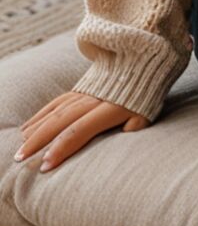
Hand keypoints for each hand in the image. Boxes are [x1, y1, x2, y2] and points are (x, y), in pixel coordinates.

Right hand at [16, 92, 149, 171]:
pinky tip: (28, 128)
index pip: (81, 129)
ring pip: (56, 111)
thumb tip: (128, 131)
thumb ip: (138, 123)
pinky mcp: (80, 88)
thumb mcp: (147, 109)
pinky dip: (40, 115)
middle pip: (62, 120)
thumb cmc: (146, 94)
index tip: (46, 165)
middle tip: (22, 160)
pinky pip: (56, 102)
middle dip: (40, 141)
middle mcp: (93, 99)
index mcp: (111, 108)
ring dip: (36, 129)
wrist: (143, 60)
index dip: (63, 147)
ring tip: (21, 148)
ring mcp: (85, 92)